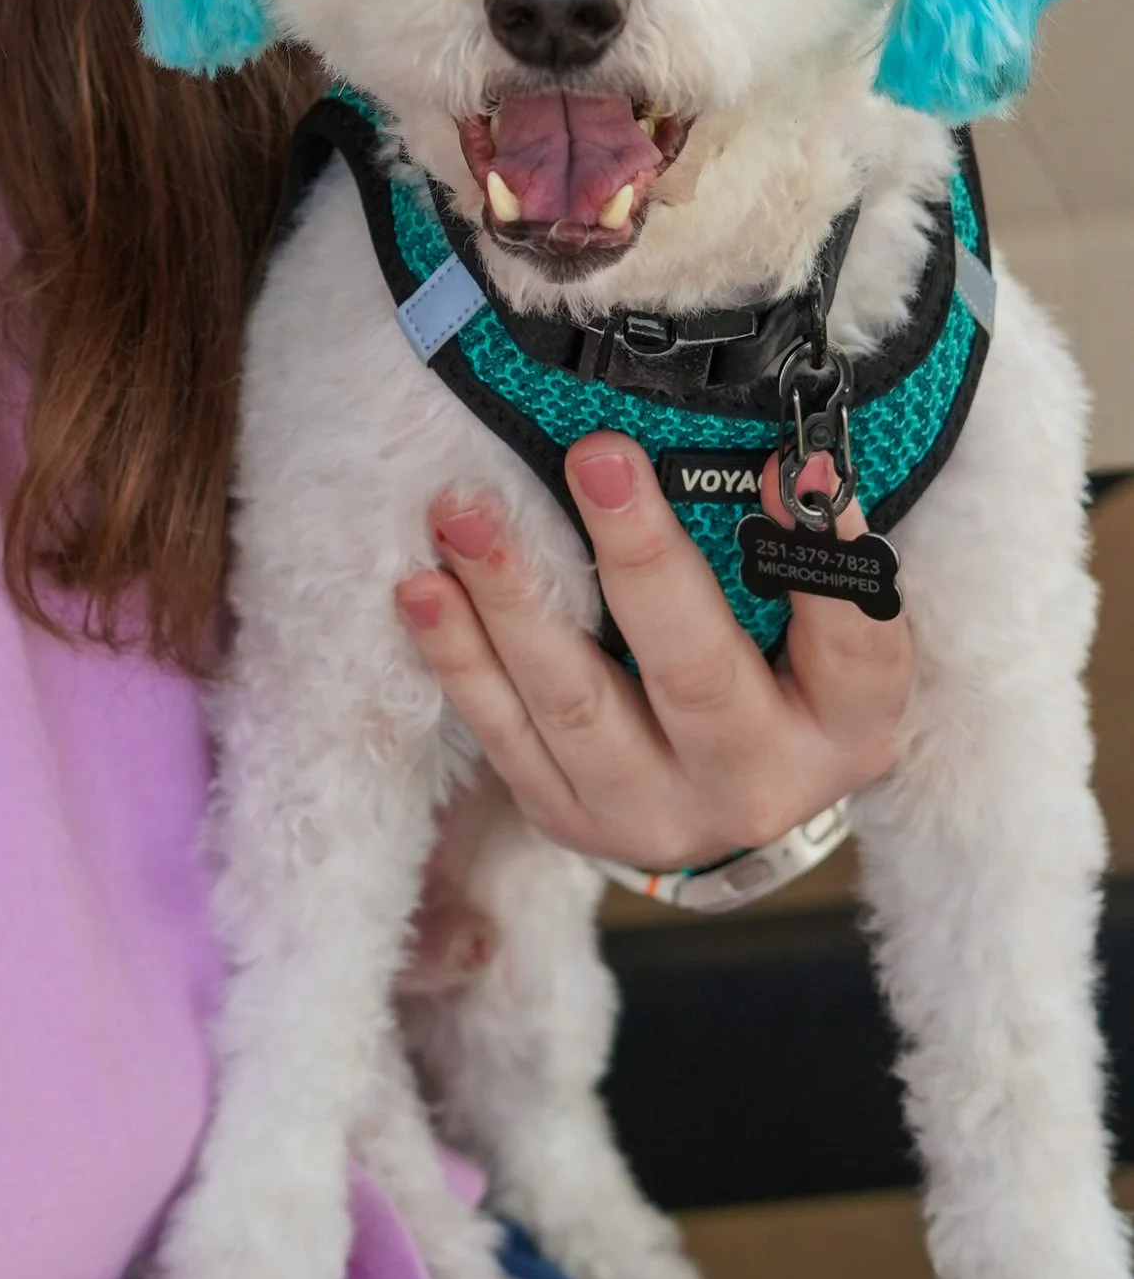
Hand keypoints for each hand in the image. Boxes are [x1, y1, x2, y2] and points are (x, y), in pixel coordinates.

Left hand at [395, 435, 912, 870]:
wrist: (722, 799)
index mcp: (849, 728)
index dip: (825, 559)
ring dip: (513, 601)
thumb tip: (796, 460)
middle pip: (696, 673)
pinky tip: (422, 588)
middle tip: (597, 458)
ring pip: (575, 706)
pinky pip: (504, 735)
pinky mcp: (570, 820)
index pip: (856, 645)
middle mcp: (755, 784)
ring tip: (466, 514)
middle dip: (640, 558)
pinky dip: (459, 658)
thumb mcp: (824, 625)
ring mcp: (655, 815)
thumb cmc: (781, 681)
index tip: (789, 463)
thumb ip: (806, 551)